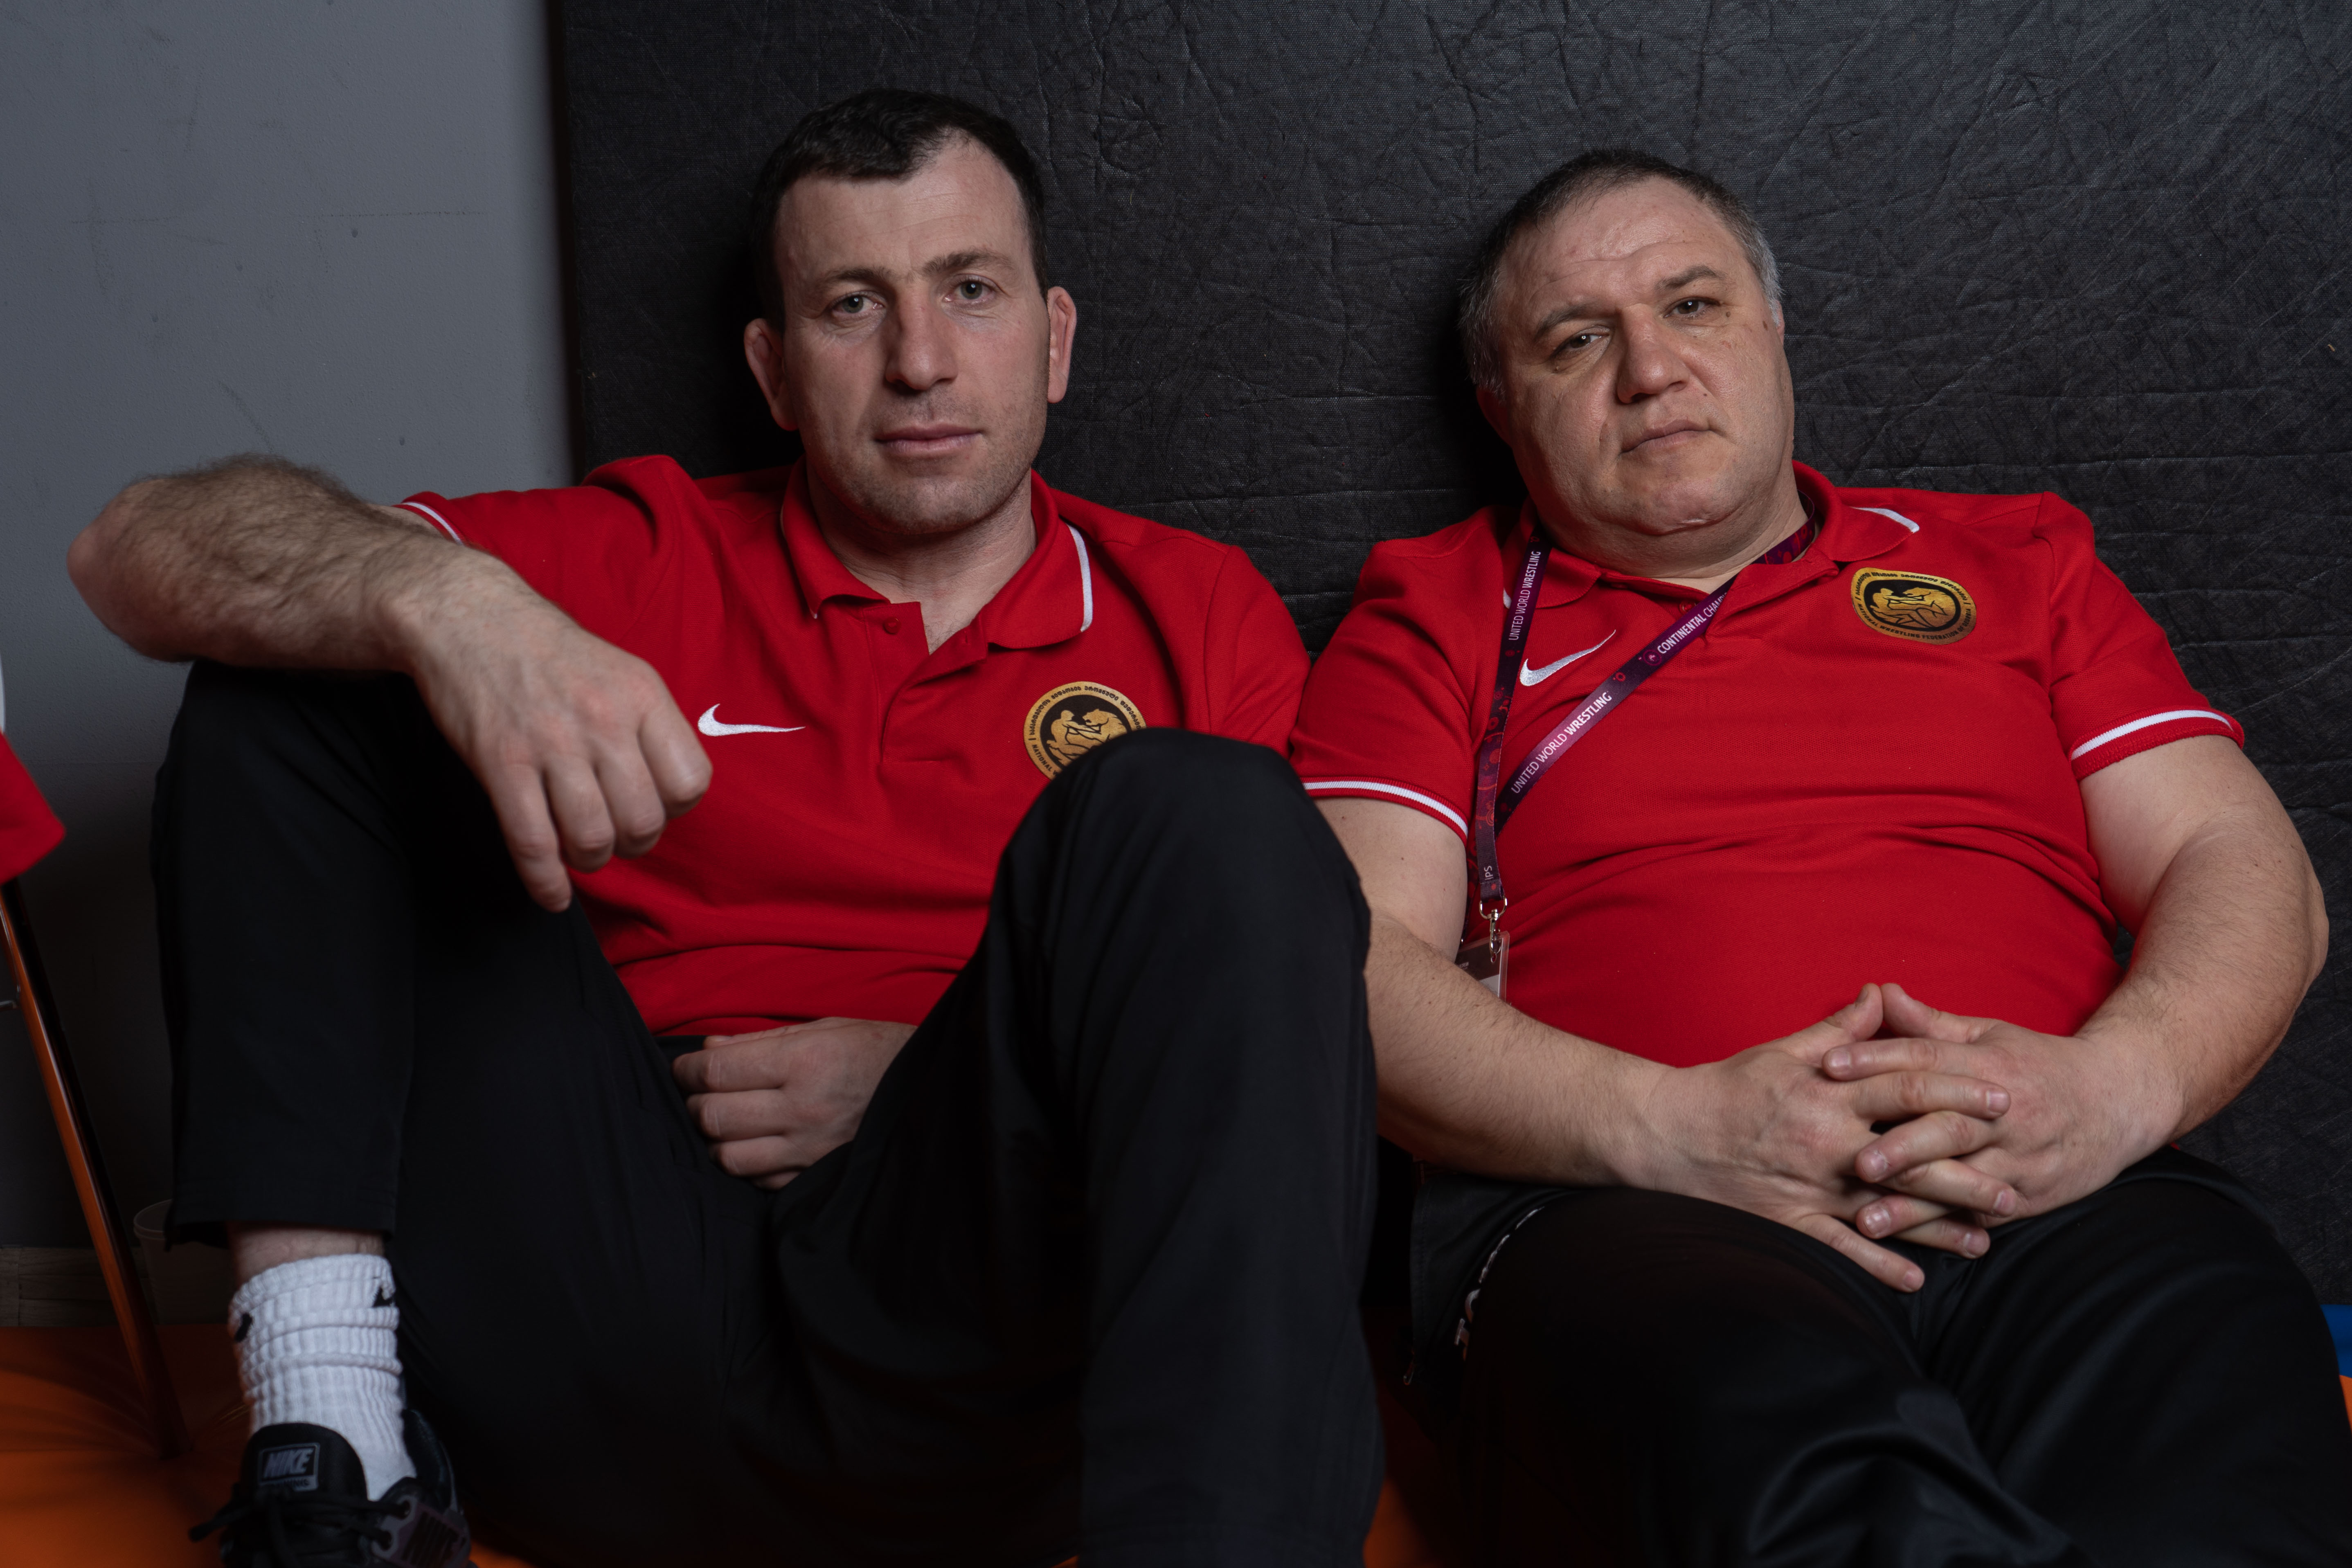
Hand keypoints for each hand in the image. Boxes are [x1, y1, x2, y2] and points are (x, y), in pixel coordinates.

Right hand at [395, 555, 709, 910]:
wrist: (470, 617)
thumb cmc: (552, 654)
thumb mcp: (622, 672)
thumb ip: (650, 727)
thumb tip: (672, 793)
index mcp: (643, 697)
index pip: (690, 782)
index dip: (675, 808)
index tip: (652, 804)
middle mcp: (604, 721)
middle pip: (643, 821)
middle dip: (632, 843)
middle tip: (613, 832)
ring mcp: (551, 743)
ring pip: (592, 839)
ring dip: (590, 859)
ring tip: (580, 848)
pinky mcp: (501, 763)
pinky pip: (533, 844)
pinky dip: (545, 882)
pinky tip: (552, 894)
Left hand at [672, 1018, 915, 1187]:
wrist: (935, 1091)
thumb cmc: (878, 1052)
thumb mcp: (826, 1028)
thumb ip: (761, 1040)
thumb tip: (707, 1050)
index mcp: (804, 1061)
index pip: (716, 1072)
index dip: (685, 1071)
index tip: (682, 1069)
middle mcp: (803, 1108)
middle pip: (714, 1117)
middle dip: (695, 1104)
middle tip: (700, 1093)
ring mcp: (810, 1148)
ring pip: (728, 1157)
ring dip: (716, 1140)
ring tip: (726, 1122)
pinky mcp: (818, 1175)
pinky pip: (760, 1181)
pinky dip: (748, 1164)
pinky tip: (757, 1144)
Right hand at [1636, 986, 2018, 1290]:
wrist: (1666, 1133)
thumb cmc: (1726, 1088)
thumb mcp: (1782, 1051)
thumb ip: (1839, 1030)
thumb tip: (1881, 996)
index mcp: (1830, 1093)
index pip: (1909, 1086)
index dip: (1960, 1091)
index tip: (2003, 1097)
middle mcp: (1829, 1143)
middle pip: (1914, 1154)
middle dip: (1968, 1168)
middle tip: (2017, 1180)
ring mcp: (1812, 1186)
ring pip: (1889, 1208)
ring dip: (1939, 1226)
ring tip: (1985, 1237)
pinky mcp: (1790, 1220)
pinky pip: (1842, 1250)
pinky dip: (1879, 1265)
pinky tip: (1916, 1281)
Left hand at [1826, 983, 2167, 1225]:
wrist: (2119, 1101)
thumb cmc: (2038, 1063)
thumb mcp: (1989, 1035)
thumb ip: (1930, 1024)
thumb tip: (1878, 993)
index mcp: (1987, 1066)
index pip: (1924, 1060)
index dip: (1875, 1059)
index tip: (1828, 1065)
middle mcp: (2003, 1113)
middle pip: (1947, 1128)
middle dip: (1901, 1147)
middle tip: (1854, 1161)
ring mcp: (2017, 1159)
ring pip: (1961, 1182)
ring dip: (1913, 1205)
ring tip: (1867, 1221)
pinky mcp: (2028, 1196)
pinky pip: (1981, 1214)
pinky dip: (1945, 1229)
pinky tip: (1908, 1243)